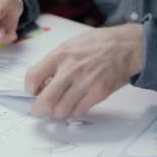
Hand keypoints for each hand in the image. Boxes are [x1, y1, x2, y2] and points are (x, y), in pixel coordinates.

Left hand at [25, 24, 144, 117]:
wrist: (127, 46)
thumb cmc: (98, 44)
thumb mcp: (70, 45)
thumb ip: (54, 63)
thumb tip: (41, 84)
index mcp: (60, 55)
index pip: (32, 77)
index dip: (30, 90)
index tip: (34, 93)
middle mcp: (70, 69)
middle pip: (45, 100)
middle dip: (39, 110)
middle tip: (40, 111)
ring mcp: (85, 82)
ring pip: (61, 110)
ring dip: (59, 112)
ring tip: (62, 105)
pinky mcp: (99, 92)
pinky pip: (78, 111)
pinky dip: (74, 111)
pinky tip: (77, 104)